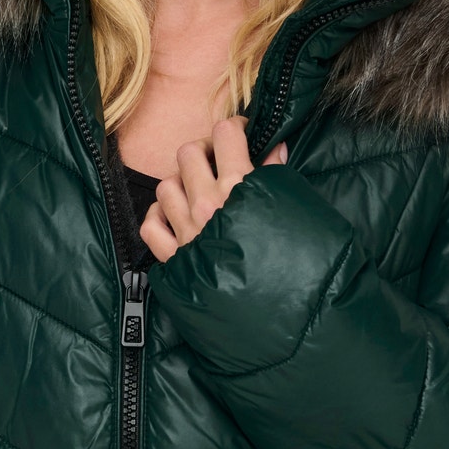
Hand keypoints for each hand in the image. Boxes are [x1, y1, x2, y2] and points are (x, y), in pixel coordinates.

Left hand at [140, 115, 287, 264]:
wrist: (276, 319)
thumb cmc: (296, 266)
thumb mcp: (297, 214)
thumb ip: (280, 178)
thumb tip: (275, 149)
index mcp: (239, 188)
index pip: (225, 133)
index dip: (235, 129)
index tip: (241, 136)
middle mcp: (207, 205)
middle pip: (188, 152)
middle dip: (204, 152)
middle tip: (218, 163)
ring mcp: (186, 231)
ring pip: (165, 185)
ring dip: (181, 184)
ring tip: (200, 194)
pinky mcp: (174, 258)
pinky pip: (150, 224)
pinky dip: (159, 218)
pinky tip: (176, 219)